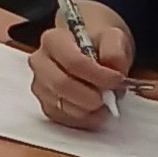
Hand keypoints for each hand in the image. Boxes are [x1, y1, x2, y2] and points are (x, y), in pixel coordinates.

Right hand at [31, 0, 134, 125]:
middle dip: (90, 96)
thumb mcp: (113, 37)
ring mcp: (40, 86)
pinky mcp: (46, 105)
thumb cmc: (98, 42)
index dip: (97, 74)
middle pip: (61, 85)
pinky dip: (85, 120)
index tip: (117, 79)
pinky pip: (64, 119)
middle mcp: (40, 63)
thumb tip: (114, 69)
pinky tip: (97, 111)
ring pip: (62, 106)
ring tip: (106, 102)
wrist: (89, 48)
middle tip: (110, 96)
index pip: (72, 61)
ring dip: (89, 109)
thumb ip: (115, 50)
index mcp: (53, 40)